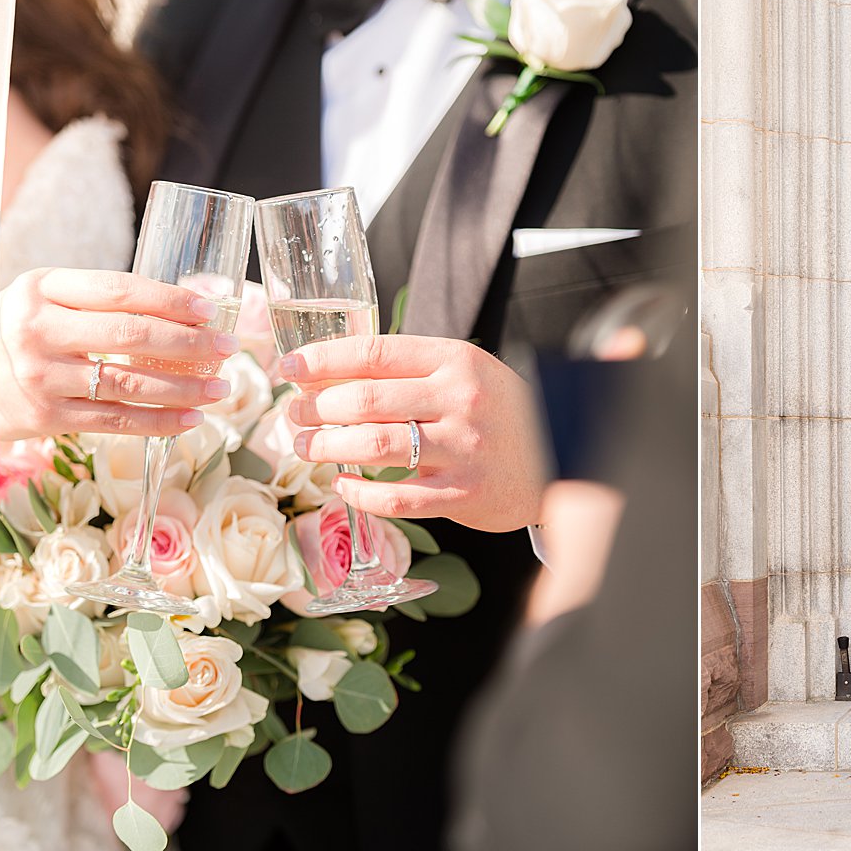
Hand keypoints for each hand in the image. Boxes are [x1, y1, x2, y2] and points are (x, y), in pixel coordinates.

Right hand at [0, 268, 237, 440]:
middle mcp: (37, 330)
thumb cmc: (15, 332)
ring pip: (128, 383)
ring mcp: (39, 377)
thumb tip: (186, 310)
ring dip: (184, 388)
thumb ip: (97, 301)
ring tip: (221, 387)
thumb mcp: (44, 300)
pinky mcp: (44, 418)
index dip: (171, 299)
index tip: (211, 308)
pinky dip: (159, 422)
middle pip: (129, 335)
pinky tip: (191, 419)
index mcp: (41, 289)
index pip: (119, 290)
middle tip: (228, 347)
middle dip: (189, 343)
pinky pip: (114, 420)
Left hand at [282, 334, 546, 531]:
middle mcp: (459, 401)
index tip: (290, 368)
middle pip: (365, 400)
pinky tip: (344, 485)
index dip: (323, 359)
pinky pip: (396, 498)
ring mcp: (462, 449)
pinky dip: (360, 493)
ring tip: (307, 446)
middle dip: (316, 407)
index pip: (375, 353)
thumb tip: (328, 374)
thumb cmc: (501, 411)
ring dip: (327, 447)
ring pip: (374, 446)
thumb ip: (410, 370)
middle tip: (296, 414)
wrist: (560, 453)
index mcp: (456, 361)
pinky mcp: (464, 494)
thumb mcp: (466, 373)